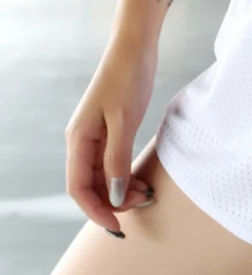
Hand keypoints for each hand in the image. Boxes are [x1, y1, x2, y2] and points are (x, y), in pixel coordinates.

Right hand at [65, 36, 157, 235]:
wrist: (136, 48)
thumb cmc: (129, 79)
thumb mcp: (125, 120)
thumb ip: (117, 160)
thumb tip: (115, 197)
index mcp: (78, 139)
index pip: (78, 188)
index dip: (96, 211)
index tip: (117, 226)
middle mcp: (82, 141)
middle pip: (90, 186)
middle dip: (114, 201)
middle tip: (146, 202)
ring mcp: (96, 136)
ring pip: (102, 176)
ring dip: (122, 190)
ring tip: (149, 193)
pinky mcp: (112, 130)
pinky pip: (112, 163)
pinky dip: (126, 175)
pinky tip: (143, 180)